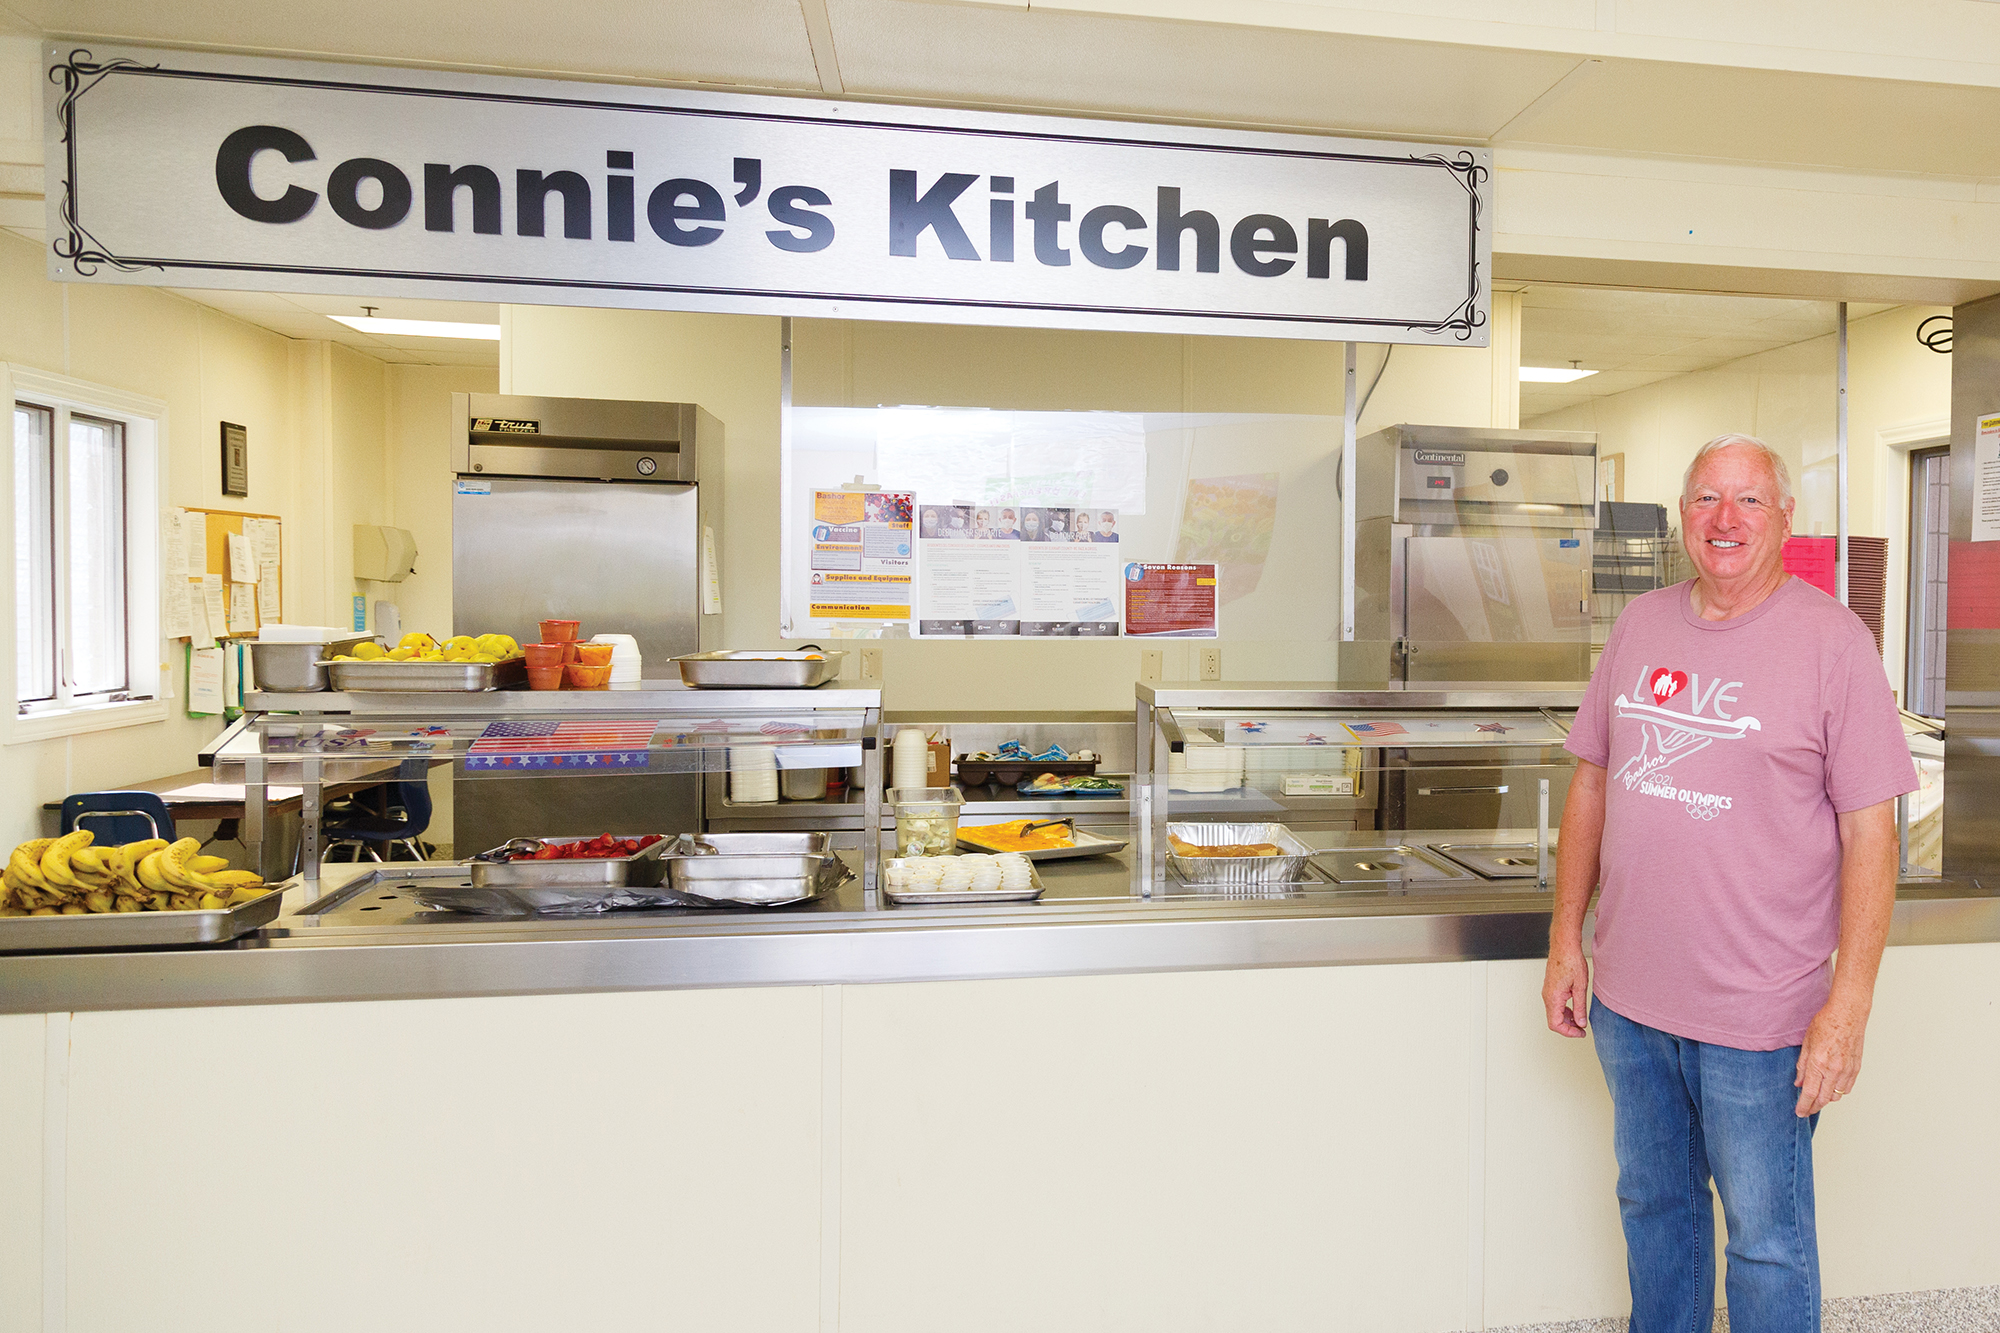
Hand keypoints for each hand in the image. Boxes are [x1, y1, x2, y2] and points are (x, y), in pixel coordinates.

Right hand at [1542, 946, 1590, 1037]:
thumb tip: (1581, 1023)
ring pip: (1554, 1014)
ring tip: (1580, 1020)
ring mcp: (1547, 992)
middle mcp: (1547, 996)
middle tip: (1582, 1029)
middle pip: (1553, 1021)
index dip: (1569, 1032)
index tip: (1581, 1033)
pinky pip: (1554, 1006)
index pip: (1556, 1024)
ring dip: (1567, 1020)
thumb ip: (1580, 1007)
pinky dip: (1564, 1011)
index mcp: (1553, 998)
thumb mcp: (1580, 987)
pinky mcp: (1550, 989)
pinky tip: (1575, 1009)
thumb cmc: (1571, 961)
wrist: (1564, 946)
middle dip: (1568, 1028)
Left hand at [1795, 998, 1868, 1115]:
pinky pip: (1847, 1087)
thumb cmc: (1826, 1023)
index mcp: (1818, 1063)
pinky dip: (1838, 1091)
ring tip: (1817, 1099)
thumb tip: (1799, 1082)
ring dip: (1826, 1100)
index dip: (1804, 1106)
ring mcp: (1847, 1070)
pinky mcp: (1856, 1068)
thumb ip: (1802, 1065)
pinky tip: (1831, 1089)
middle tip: (1806, 1110)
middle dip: (1814, 1107)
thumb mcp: (1806, 1042)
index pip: (1809, 1093)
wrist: (1848, 1014)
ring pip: (1836, 1095)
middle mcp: (1834, 1070)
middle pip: (1824, 1099)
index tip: (1799, 1112)